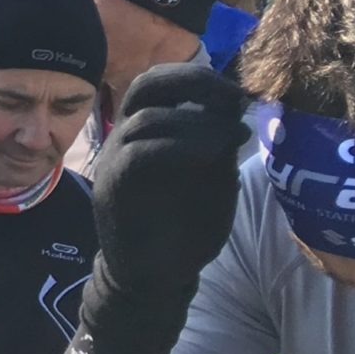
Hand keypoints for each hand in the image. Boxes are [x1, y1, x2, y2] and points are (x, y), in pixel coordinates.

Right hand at [91, 62, 249, 287]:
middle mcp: (126, 137)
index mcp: (148, 129)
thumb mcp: (213, 176)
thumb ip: (218, 142)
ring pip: (146, 117)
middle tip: (231, 97)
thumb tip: (235, 109)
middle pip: (146, 84)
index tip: (239, 94)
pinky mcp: (115, 187)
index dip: (200, 78)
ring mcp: (116, 160)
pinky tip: (213, 153)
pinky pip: (140, 153)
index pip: (162, 82)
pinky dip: (179, 146)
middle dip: (193, 81)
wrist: (155, 276)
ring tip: (234, 135)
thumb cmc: (184, 225)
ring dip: (198, 121)